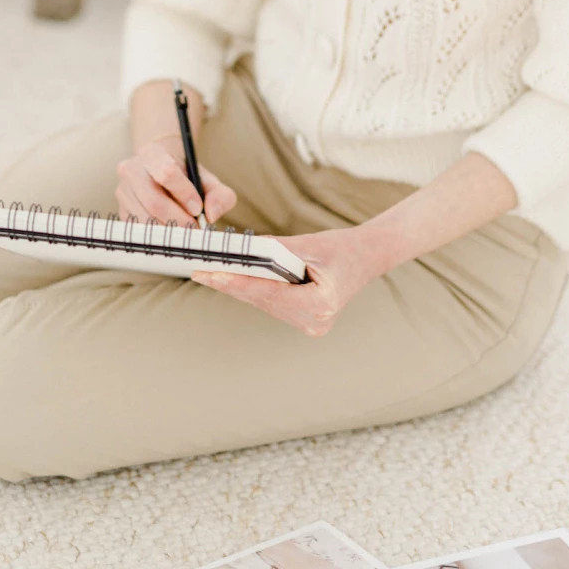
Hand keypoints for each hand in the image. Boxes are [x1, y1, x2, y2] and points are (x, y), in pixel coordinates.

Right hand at [116, 134, 236, 227]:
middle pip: (154, 201)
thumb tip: (211, 215)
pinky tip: (170, 232)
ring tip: (184, 232)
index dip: (184, 194)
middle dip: (178, 220)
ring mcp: (123, 191)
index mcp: (153, 153)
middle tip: (194, 229)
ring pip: (145, 218)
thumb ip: (220, 195)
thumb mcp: (208, 179)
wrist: (161, 167)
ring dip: (168, 230)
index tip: (198, 209)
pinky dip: (157, 235)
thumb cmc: (186, 175)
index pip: (167, 173)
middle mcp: (132, 170)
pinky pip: (138, 228)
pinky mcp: (121, 209)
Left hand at [190, 225, 378, 335]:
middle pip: (263, 301)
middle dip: (231, 285)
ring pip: (264, 303)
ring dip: (239, 288)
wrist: (367, 256)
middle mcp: (314, 320)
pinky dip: (254, 289)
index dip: (237, 283)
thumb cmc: (343, 248)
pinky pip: (273, 303)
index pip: (269, 293)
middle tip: (200, 272)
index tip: (211, 274)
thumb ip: (278, 250)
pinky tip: (232, 279)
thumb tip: (244, 251)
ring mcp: (310, 323)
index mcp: (320, 304)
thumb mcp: (311, 244)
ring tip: (210, 273)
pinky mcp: (305, 319)